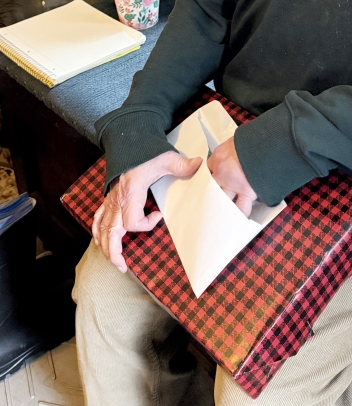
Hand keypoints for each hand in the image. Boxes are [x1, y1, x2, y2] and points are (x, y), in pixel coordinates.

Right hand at [92, 150, 201, 271]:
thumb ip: (181, 165)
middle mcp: (117, 199)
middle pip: (110, 231)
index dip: (146, 224)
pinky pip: (97, 218)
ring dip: (105, 246)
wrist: (129, 139)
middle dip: (114, 251)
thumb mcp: (165, 157)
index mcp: (131, 192)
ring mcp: (110, 199)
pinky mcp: (108, 198)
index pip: (132, 221)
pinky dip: (98, 231)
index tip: (159, 216)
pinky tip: (102, 241)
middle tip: (123, 266)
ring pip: (101, 228)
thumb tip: (200, 165)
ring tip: (115, 261)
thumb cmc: (146, 150)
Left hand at [207, 136, 256, 216]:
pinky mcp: (247, 192)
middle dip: (210, 193)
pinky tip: (237, 218)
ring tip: (219, 212)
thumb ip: (232, 149)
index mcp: (218, 157)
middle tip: (209, 199)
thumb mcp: (237, 140)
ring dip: (222, 205)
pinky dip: (241, 214)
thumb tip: (234, 151)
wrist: (267, 144)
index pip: (207, 169)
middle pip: (210, 187)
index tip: (210, 178)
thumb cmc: (254, 139)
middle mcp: (222, 173)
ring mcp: (233, 185)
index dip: (209, 175)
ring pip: (222, 200)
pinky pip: (241, 208)